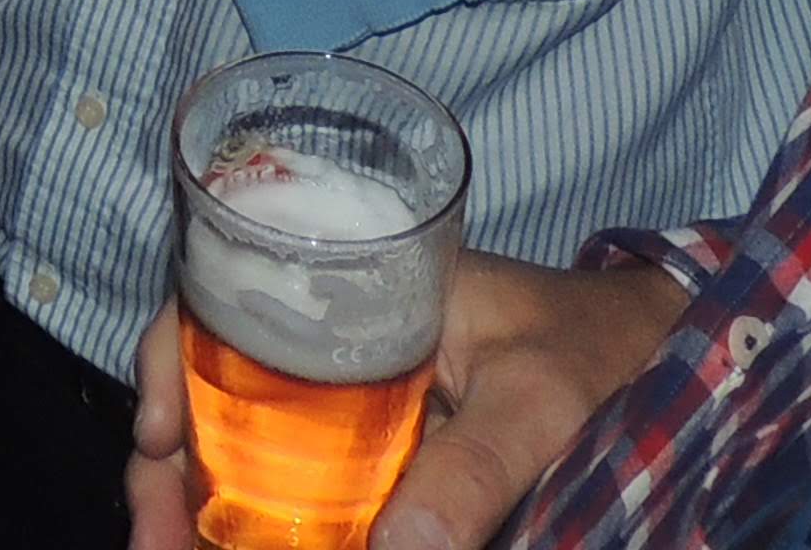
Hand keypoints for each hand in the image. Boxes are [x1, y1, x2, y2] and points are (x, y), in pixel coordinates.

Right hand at [123, 257, 684, 549]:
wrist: (660, 359)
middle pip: (209, 381)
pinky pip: (293, 481)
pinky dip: (257, 519)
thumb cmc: (600, 349)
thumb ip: (477, 471)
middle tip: (151, 538)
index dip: (167, 359)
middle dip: (165, 462)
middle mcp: (334, 333)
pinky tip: (238, 548)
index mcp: (358, 286)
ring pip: (239, 438)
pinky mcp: (379, 451)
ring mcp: (351, 395)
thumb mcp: (543, 403)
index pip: (226, 294)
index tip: (150, 432)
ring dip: (198, 498)